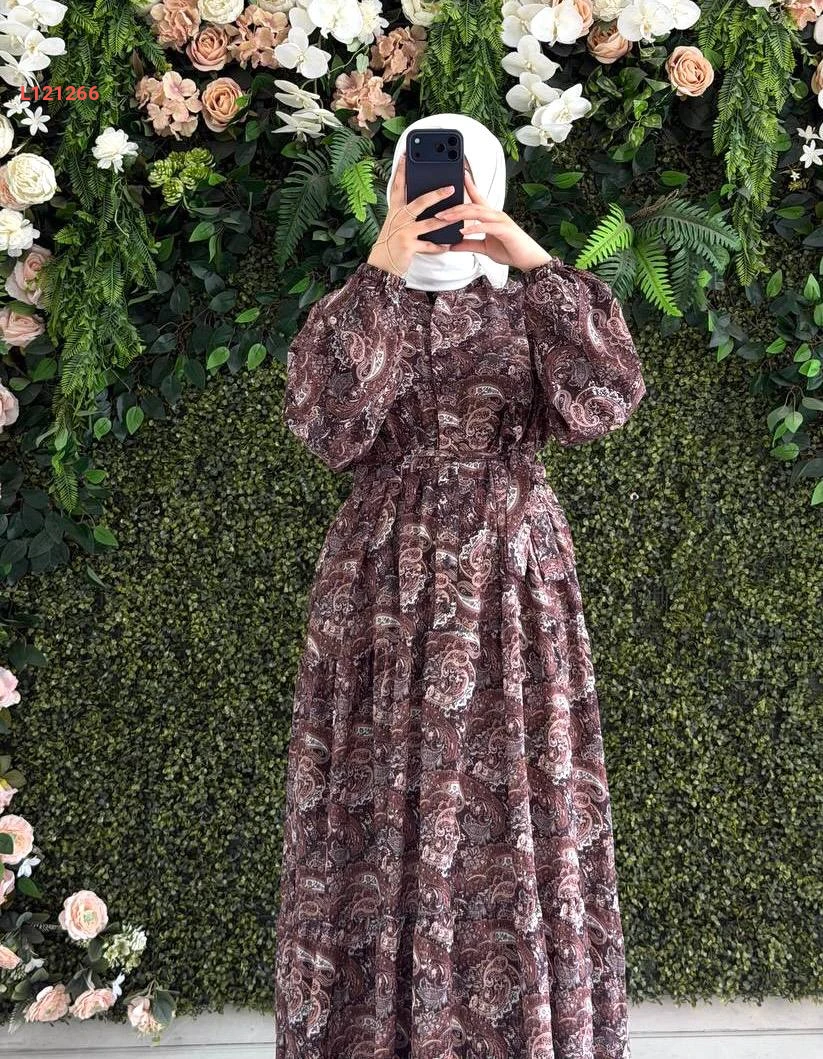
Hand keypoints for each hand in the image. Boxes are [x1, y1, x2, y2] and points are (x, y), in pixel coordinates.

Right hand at [367, 152, 455, 276]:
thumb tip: (421, 199)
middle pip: (419, 202)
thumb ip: (406, 212)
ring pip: (428, 223)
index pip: (398, 186)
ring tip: (457, 216)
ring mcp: (404, 232)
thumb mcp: (395, 224)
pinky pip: (428, 245)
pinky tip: (448, 245)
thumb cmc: (391, 243)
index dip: (402, 171)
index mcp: (396, 210)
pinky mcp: (408, 246)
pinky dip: (439, 246)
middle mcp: (399, 218)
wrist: (381, 266)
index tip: (406, 155)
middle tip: (450, 188)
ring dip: (445, 220)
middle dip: (436, 194)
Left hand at [433, 168, 552, 272]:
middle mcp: (496, 215)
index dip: (469, 185)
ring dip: (460, 215)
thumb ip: (470, 244)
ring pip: (477, 212)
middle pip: (472, 205)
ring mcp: (501, 221)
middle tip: (438, 212)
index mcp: (491, 217)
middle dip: (454, 207)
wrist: (528, 260)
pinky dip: (474, 228)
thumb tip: (453, 245)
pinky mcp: (505, 230)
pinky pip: (486, 226)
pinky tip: (463, 231)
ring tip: (445, 218)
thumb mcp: (484, 248)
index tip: (459, 175)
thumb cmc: (510, 251)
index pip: (477, 198)